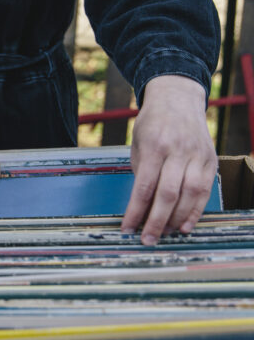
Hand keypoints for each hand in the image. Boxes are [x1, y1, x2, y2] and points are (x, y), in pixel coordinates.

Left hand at [121, 75, 216, 244]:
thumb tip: (142, 206)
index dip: (136, 211)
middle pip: (168, 194)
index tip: (127, 228)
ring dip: (177, 220)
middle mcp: (178, 151)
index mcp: (155, 146)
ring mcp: (198, 156)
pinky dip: (195, 211)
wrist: (178, 99)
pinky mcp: (211, 160)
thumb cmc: (152, 124)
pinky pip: (204, 191)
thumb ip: (142, 173)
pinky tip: (185, 226)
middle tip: (147, 240)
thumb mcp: (138, 144)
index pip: (144, 186)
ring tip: (165, 235)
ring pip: (190, 195)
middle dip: (157, 221)